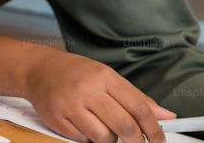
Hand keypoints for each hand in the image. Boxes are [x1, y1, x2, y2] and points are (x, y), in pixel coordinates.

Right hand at [26, 51, 174, 142]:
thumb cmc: (76, 72)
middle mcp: (88, 89)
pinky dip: (87, 139)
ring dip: (108, 140)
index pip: (139, 107)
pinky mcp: (56, 119)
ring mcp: (70, 105)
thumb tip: (165, 116)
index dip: (154, 129)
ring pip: (103, 138)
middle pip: (124, 126)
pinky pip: (82, 141)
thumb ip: (136, 97)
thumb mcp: (107, 76)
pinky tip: (83, 125)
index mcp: (104, 76)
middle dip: (136, 142)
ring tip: (102, 127)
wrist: (38, 68)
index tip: (159, 140)